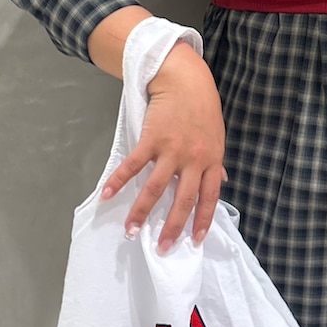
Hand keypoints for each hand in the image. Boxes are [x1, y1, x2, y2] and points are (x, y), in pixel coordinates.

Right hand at [99, 41, 225, 250]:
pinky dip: (118, 180)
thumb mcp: (216, 135)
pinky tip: (105, 194)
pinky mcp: (151, 139)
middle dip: (172, 227)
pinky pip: (133, 165)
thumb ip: (214, 161)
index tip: (194, 241)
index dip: (202, 221)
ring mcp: (172, 150)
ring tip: (130, 231)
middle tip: (162, 248)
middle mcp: (193, 159)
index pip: (209, 197)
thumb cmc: (202, 106)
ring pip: (156, 188)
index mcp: (212, 160)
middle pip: (183, 200)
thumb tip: (221, 181)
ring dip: (141, 212)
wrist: (184, 78)